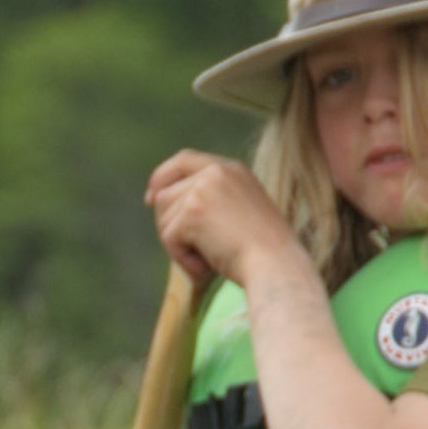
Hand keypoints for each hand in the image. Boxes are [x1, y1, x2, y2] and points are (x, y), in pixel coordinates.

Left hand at [145, 149, 303, 288]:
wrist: (277, 266)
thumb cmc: (264, 252)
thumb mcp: (242, 210)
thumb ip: (212, 199)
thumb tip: (164, 203)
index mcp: (232, 168)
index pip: (184, 160)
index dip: (162, 177)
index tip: (150, 198)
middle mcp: (215, 172)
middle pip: (166, 193)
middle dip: (168, 224)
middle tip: (190, 250)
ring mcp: (202, 189)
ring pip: (163, 218)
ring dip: (179, 246)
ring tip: (209, 259)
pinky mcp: (192, 212)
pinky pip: (169, 238)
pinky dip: (182, 259)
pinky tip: (205, 268)